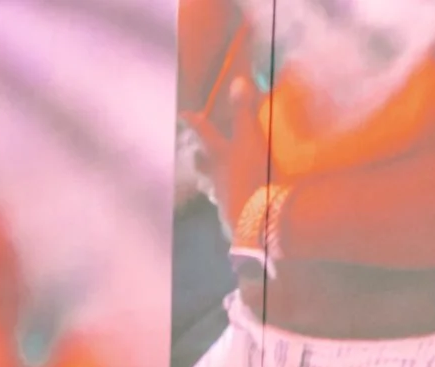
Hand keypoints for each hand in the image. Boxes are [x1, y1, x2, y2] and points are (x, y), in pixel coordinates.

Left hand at [181, 77, 266, 239]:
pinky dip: (227, 200)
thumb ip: (243, 111)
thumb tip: (238, 79)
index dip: (193, 122)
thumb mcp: (248, 138)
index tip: (183, 114)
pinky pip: (225, 204)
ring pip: (210, 185)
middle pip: (201, 164)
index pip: (202, 133)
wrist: (251, 219)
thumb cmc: (247, 173)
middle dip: (198, 156)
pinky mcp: (231, 216)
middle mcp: (214, 176)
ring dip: (210, 180)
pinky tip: (232, 203)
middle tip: (196, 152)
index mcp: (217, 154)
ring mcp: (221, 197)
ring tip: (211, 179)